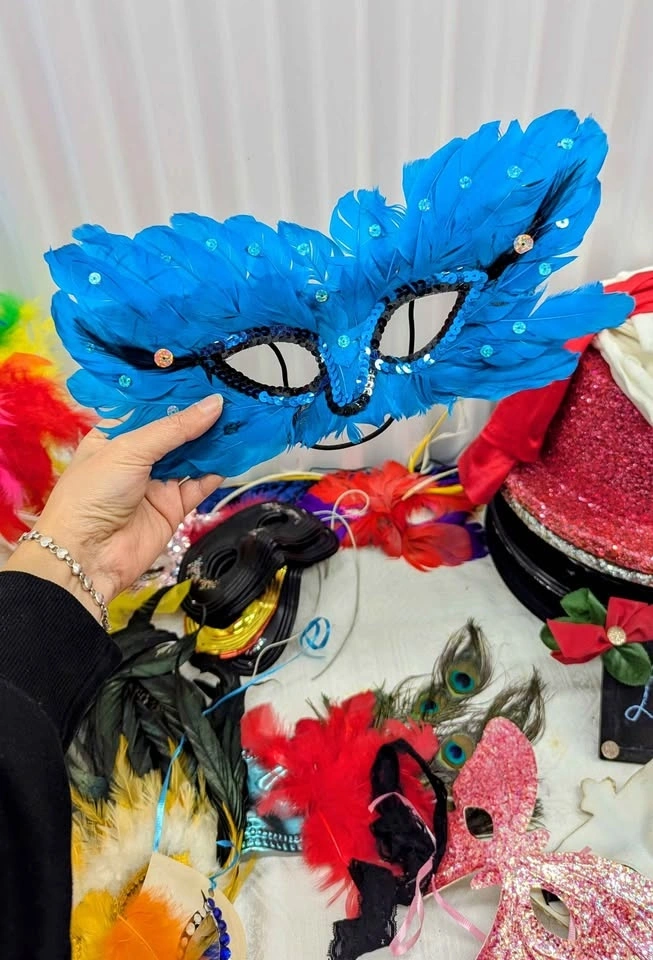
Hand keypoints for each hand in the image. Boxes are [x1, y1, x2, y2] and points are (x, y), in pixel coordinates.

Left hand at [4, 395, 223, 615]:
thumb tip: (213, 404)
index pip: (152, 409)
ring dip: (214, 442)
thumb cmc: (92, 494)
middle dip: (202, 418)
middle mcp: (138, 457)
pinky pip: (200, 485)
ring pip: (192, 457)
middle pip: (177, 433)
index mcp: (116, 436)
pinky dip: (217, 471)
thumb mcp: (130, 449)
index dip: (179, 395)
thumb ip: (175, 428)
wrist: (87, 556)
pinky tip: (235, 454)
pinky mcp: (173, 507)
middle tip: (234, 398)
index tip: (209, 379)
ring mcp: (156, 483)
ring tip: (242, 421)